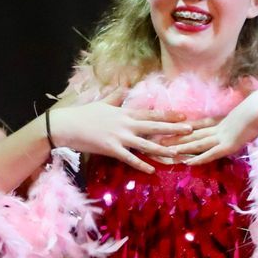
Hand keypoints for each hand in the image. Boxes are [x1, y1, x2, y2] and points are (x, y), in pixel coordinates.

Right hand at [44, 88, 183, 174]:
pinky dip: (141, 164)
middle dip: (173, 129)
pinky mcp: (111, 149)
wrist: (67, 125)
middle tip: (191, 130)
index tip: (184, 115)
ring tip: (177, 153)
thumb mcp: (102, 102)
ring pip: (146, 144)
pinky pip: (130, 158)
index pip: (151, 113)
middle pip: (154, 126)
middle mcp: (126, 124)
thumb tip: (123, 87)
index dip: (169, 114)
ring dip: (163, 149)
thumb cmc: (84, 114)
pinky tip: (152, 170)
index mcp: (125, 113)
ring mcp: (119, 137)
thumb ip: (115, 96)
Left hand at [165, 88, 257, 165]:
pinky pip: (210, 153)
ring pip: (196, 143)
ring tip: (166, 151)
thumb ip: (237, 118)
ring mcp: (221, 137)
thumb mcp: (244, 114)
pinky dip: (198, 158)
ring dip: (181, 148)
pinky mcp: (227, 145)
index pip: (198, 125)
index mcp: (220, 120)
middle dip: (176, 138)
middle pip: (192, 134)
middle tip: (159, 141)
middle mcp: (217, 128)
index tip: (170, 128)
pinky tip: (187, 163)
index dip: (183, 128)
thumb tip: (236, 117)